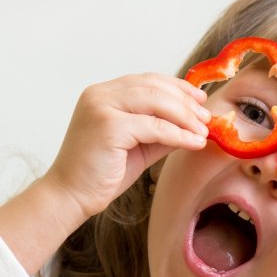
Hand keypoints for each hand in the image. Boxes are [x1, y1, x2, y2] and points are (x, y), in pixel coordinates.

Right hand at [43, 73, 209, 218]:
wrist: (70, 196)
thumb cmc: (101, 173)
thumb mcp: (138, 145)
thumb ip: (161, 130)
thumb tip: (194, 123)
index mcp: (103, 94)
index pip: (147, 80)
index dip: (177, 87)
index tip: (199, 99)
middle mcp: (100, 94)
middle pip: (154, 87)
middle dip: (185, 102)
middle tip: (206, 118)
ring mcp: (102, 107)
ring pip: (156, 102)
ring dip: (185, 117)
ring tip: (203, 131)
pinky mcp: (108, 126)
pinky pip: (154, 127)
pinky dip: (178, 134)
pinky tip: (193, 143)